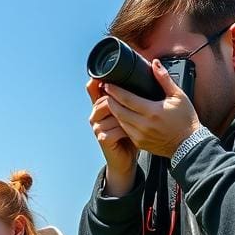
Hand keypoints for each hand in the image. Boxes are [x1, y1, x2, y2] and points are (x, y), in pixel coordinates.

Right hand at [87, 78, 138, 193]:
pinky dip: (126, 128)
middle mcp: (95, 115)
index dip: (97, 80)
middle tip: (139, 98)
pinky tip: (136, 130)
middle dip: (120, 97)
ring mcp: (97, 127)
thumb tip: (137, 78)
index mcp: (99, 106)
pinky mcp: (103, 139)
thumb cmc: (128, 135)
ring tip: (141, 116)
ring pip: (111, 112)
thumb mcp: (128, 114)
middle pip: (105, 98)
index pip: (94, 88)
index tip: (108, 74)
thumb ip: (128, 98)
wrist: (125, 160)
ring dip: (126, 114)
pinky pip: (115, 128)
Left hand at [102, 59, 201, 158]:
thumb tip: (155, 63)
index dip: (115, 91)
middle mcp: (144, 125)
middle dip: (109, 99)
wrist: (189, 145)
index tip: (107, 84)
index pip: (127, 99)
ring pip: (120, 121)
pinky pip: (125, 130)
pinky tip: (118, 114)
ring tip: (109, 100)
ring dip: (113, 111)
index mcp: (153, 111)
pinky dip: (120, 121)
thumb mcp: (178, 96)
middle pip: (119, 110)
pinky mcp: (139, 143)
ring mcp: (140, 136)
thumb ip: (164, 79)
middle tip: (104, 90)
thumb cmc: (185, 120)